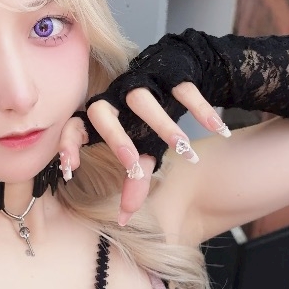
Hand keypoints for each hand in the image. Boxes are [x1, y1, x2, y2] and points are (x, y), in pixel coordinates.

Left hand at [58, 82, 229, 223]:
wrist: (179, 69)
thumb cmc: (151, 119)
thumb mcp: (144, 151)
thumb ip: (134, 181)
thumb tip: (125, 219)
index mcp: (102, 115)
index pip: (75, 125)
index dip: (69, 145)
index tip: (70, 170)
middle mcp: (116, 96)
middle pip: (102, 111)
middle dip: (115, 139)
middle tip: (132, 165)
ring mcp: (143, 82)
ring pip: (143, 101)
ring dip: (164, 126)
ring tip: (185, 151)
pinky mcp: (172, 73)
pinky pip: (184, 90)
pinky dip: (202, 110)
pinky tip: (219, 130)